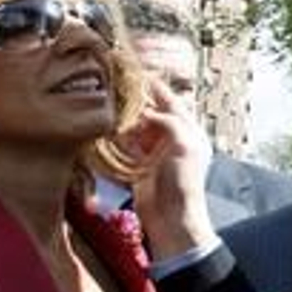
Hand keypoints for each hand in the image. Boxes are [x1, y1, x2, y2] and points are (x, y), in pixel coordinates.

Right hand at [122, 78, 217, 258]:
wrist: (172, 219)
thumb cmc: (184, 182)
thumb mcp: (183, 146)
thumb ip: (168, 122)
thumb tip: (144, 112)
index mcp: (187, 130)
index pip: (169, 100)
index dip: (153, 86)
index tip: (133, 72)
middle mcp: (171, 137)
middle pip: (149, 111)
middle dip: (133, 99)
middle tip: (111, 85)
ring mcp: (153, 151)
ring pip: (135, 126)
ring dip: (122, 116)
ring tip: (104, 101)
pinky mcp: (138, 165)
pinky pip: (125, 145)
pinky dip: (116, 136)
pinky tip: (103, 126)